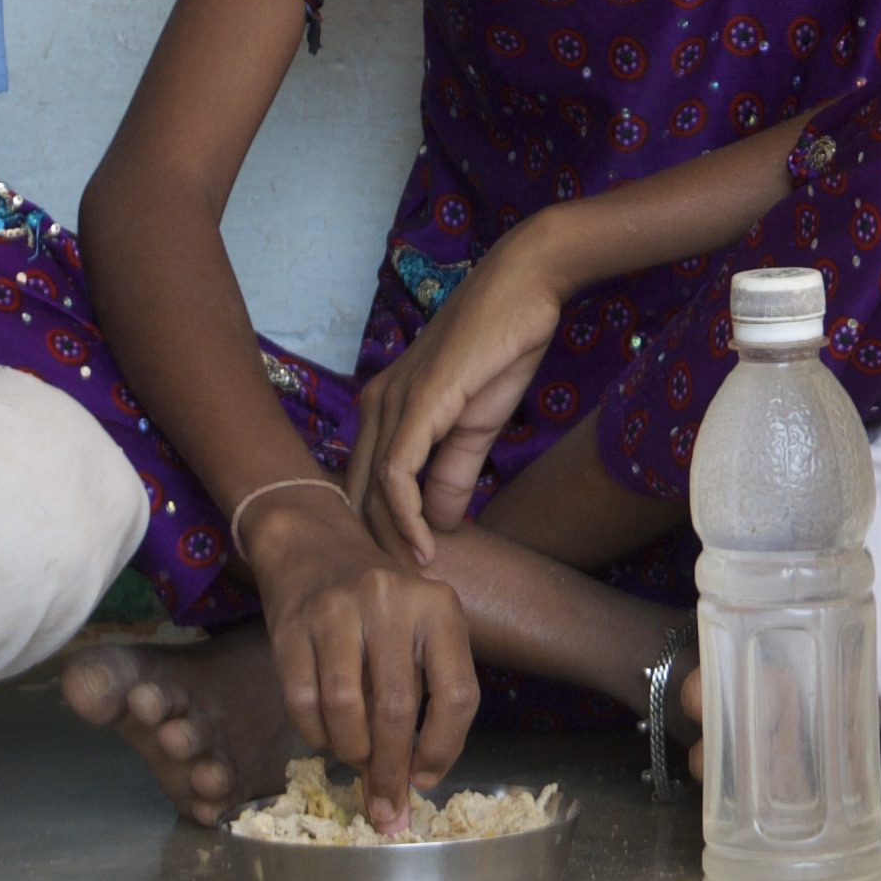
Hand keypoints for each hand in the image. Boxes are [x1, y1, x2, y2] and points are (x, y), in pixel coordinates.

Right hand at [241, 469, 482, 818]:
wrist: (312, 546)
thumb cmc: (378, 607)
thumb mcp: (417, 634)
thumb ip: (423, 701)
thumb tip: (408, 794)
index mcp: (439, 607)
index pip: (457, 695)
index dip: (444, 750)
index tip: (425, 781)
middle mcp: (392, 602)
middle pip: (398, 711)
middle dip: (391, 772)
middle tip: (386, 809)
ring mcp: (338, 611)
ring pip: (348, 711)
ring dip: (352, 753)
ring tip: (355, 759)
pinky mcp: (292, 626)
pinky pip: (303, 703)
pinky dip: (316, 735)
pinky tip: (325, 736)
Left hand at [345, 244, 578, 565]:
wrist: (523, 287)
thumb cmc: (501, 348)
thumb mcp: (476, 424)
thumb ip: (454, 473)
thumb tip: (441, 525)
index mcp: (384, 410)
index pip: (364, 486)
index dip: (377, 533)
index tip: (402, 574)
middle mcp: (375, 406)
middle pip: (357, 495)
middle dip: (376, 547)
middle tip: (401, 593)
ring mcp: (392, 403)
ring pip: (371, 492)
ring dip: (391, 542)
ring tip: (416, 579)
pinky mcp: (417, 403)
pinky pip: (397, 474)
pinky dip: (407, 518)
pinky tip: (427, 547)